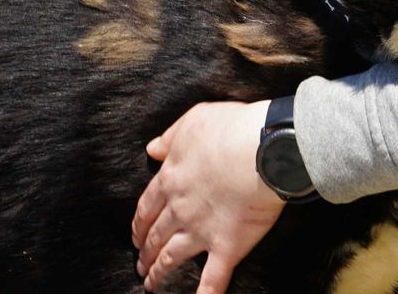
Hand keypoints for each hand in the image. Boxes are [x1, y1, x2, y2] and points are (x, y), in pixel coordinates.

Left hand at [132, 100, 284, 293]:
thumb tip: (152, 149)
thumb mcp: (193, 120)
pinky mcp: (228, 245)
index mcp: (171, 180)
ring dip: (159, 273)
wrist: (262, 148)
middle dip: (145, 250)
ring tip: (151, 283)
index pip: (147, 206)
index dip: (139, 222)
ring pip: (173, 258)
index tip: (135, 233)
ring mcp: (201, 231)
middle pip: (156, 235)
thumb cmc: (231, 128)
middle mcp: (180, 209)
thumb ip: (170, 137)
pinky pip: (213, 278)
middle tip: (140, 261)